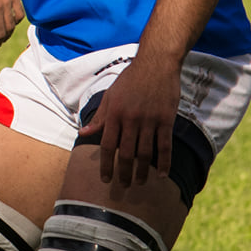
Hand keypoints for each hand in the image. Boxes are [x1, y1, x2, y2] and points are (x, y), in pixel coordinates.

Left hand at [78, 54, 180, 187]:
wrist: (155, 64)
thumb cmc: (130, 80)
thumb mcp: (110, 96)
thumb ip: (99, 117)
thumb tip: (84, 133)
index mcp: (114, 114)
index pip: (107, 146)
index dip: (105, 164)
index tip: (105, 179)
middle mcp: (130, 119)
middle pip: (126, 154)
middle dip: (124, 173)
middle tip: (123, 187)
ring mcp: (149, 120)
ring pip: (145, 153)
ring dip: (142, 171)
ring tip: (140, 183)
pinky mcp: (166, 120)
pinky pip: (164, 146)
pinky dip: (164, 162)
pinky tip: (162, 175)